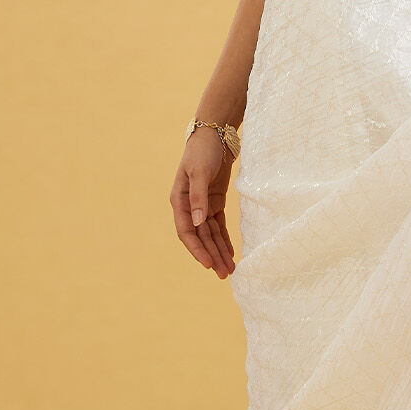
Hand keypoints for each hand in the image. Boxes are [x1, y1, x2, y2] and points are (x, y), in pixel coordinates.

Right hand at [172, 130, 236, 278]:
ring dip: (219, 251)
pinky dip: (224, 240)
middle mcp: (189, 207)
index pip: (187, 232)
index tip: (209, 264)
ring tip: (230, 269)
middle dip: (212, 256)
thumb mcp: (199, 172)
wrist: (213, 135)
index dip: (197, 249)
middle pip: (200, 237)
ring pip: (210, 235)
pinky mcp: (214, 202)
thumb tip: (198, 223)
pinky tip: (230, 253)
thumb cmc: (202, 151)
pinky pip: (218, 226)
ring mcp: (202, 205)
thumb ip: (198, 197)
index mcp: (179, 201)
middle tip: (225, 274)